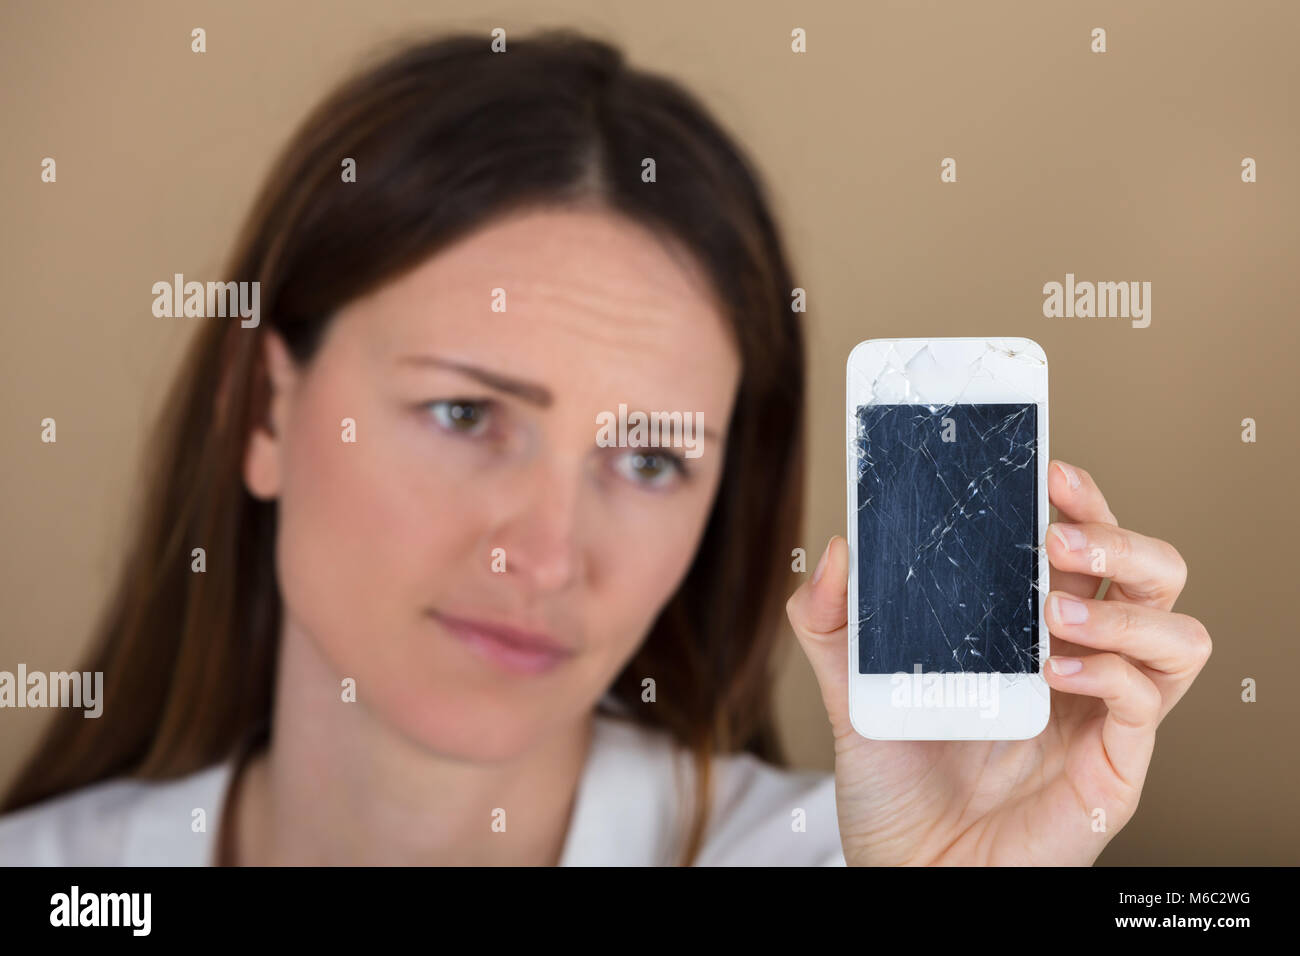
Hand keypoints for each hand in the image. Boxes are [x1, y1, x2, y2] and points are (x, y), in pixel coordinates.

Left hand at [786, 459, 1210, 864]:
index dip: (1083, 504)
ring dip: (1127, 606)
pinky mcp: (1115, 768)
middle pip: (1152, 574)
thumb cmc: (893, 781)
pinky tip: (1056, 669)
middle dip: (1118, 537)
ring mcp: (1104, 716)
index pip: (1084, 549)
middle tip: (1056, 534)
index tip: (1048, 471)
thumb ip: (833, 622)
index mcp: (1029, 632)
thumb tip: (837, 550)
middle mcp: (1080, 663)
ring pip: (1179, 634)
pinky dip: (1110, 673)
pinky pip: (1147, 703)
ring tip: (1053, 609)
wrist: (903, 867)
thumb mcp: (850, 689)